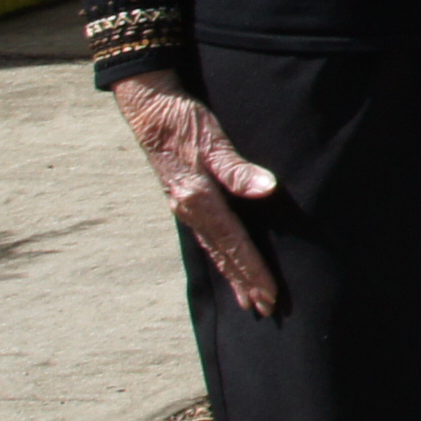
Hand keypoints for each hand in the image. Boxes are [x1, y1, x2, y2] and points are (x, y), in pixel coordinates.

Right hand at [111, 76, 282, 316]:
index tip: (270, 296)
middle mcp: (190, 210)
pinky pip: (207, 237)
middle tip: (266, 311)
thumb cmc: (183, 121)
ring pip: (214, 250)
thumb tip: (267, 189)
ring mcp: (186, 208)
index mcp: (199, 200)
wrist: (149, 109)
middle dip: (245, 284)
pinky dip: (220, 256)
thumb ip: (238, 168)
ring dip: (233, 275)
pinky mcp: (186, 199)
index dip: (254, 271)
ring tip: (248, 301)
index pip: (234, 245)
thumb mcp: (213, 140)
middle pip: (224, 255)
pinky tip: (228, 264)